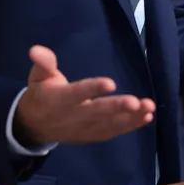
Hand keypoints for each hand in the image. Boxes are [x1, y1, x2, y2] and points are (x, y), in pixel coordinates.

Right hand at [14, 45, 154, 146]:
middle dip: (117, 107)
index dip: (93, 89)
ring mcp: (85, 128)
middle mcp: (73, 116)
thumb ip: (43, 63)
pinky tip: (146, 116)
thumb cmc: (41, 95)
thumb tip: (36, 49)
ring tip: (148, 107)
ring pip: (109, 124)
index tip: (110, 83)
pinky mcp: (93, 135)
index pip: (77, 93)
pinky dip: (130, 126)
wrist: (34, 127)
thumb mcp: (37, 77)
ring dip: (130, 117)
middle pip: (97, 112)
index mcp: (59, 100)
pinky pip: (113, 131)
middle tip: (135, 102)